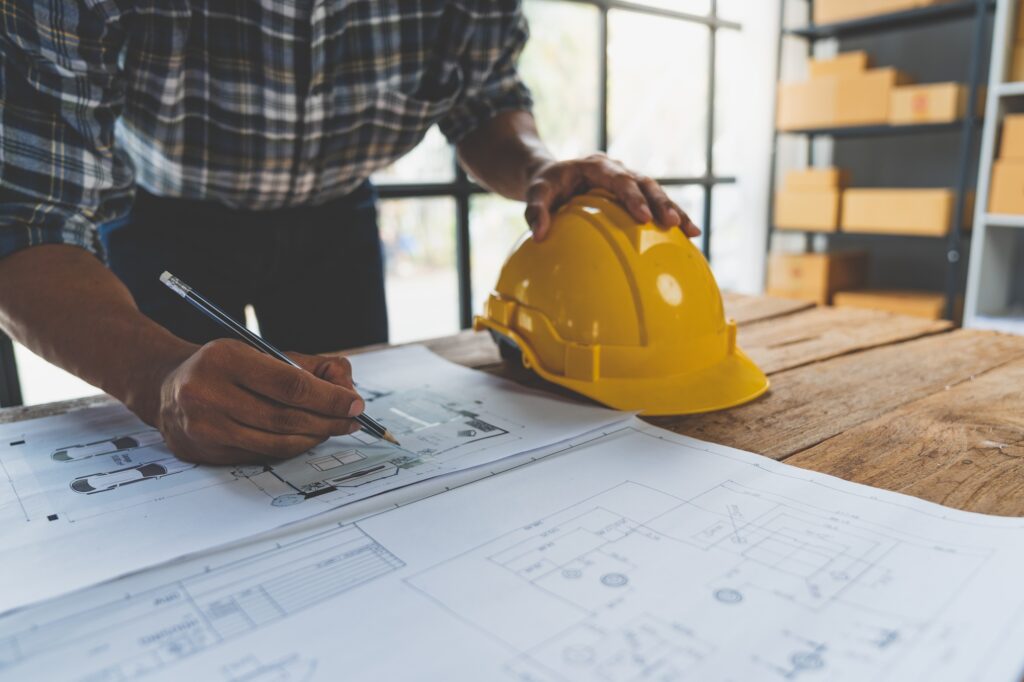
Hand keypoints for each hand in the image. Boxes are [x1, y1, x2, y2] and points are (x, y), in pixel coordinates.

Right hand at [153, 339, 364, 463]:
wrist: (166, 386)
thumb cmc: (226, 366)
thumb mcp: (262, 351)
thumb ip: (311, 367)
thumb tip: (348, 390)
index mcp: (224, 359)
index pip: (289, 385)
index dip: (328, 398)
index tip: (355, 404)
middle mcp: (207, 394)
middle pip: (285, 417)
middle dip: (327, 421)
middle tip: (352, 420)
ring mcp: (203, 427)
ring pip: (275, 443)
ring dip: (313, 438)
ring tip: (331, 428)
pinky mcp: (203, 452)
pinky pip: (260, 456)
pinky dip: (290, 448)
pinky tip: (304, 438)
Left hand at [524, 153, 701, 240]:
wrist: (551, 176)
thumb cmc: (544, 185)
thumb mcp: (534, 193)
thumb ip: (535, 211)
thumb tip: (539, 235)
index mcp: (596, 165)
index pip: (618, 178)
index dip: (633, 196)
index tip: (643, 217)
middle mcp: (617, 170)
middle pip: (645, 183)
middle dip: (661, 202)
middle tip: (673, 224)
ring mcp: (628, 181)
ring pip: (656, 192)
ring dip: (674, 210)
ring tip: (692, 232)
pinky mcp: (633, 194)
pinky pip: (655, 204)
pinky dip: (671, 218)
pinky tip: (688, 238)